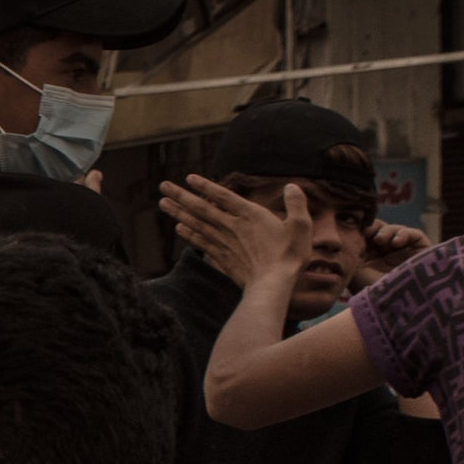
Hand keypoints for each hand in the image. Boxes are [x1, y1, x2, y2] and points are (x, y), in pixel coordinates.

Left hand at [160, 174, 312, 293]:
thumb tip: (291, 185)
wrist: (273, 285)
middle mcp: (232, 226)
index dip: (205, 186)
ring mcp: (225, 243)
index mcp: (251, 215)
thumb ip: (296, 204)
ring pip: (197, 223)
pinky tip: (178, 227)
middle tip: (162, 186)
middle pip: (202, 208)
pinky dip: (189, 234)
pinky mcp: (222, 258)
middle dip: (181, 195)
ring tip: (162, 202)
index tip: (188, 178)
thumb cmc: (290, 255)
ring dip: (178, 212)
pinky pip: (202, 243)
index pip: (223, 196)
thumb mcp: (301, 226)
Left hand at [350, 219, 430, 287]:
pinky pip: (415, 235)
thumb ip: (351, 252)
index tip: (355, 231)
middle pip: (381, 232)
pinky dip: (404, 234)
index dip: (362, 231)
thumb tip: (348, 235)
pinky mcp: (423, 252)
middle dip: (374, 229)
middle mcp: (389, 257)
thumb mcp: (354, 270)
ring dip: (387, 231)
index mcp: (372, 260)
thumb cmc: (372, 292)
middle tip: (367, 232)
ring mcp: (406, 254)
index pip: (367, 238)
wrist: (396, 306)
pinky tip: (396, 242)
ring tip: (380, 240)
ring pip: (396, 231)